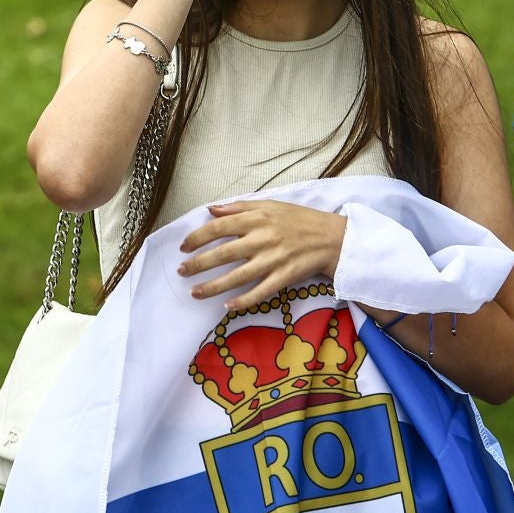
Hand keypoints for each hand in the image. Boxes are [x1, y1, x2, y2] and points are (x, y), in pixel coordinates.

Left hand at [178, 200, 346, 309]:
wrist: (331, 238)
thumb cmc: (299, 220)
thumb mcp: (270, 205)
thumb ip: (239, 207)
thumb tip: (211, 210)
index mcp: (257, 219)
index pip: (219, 228)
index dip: (198, 238)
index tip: (184, 247)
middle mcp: (263, 239)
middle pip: (223, 253)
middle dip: (198, 264)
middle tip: (181, 271)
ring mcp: (274, 260)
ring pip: (238, 276)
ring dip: (214, 286)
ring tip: (195, 292)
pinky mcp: (284, 277)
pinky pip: (261, 292)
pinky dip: (244, 300)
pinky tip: (227, 307)